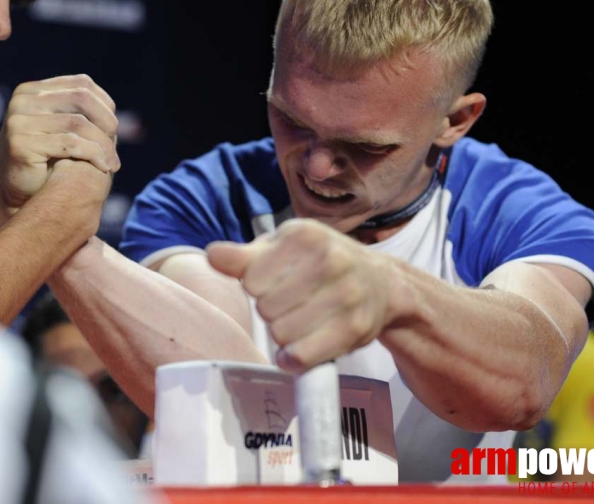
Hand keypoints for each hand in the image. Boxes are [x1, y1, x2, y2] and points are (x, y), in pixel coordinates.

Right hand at [0, 74, 119, 222]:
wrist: (18, 191)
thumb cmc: (45, 161)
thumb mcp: (61, 129)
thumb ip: (79, 113)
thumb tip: (111, 107)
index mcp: (32, 91)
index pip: (82, 85)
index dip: (105, 106)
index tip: (115, 130)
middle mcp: (23, 101)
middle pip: (81, 98)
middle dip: (107, 122)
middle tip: (115, 147)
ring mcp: (19, 121)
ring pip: (78, 123)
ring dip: (103, 145)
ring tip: (113, 163)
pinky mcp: (21, 143)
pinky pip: (71, 144)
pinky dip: (94, 154)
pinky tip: (103, 167)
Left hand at [206, 218, 393, 372]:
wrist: (381, 284)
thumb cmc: (321, 263)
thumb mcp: (283, 250)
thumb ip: (245, 257)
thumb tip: (212, 255)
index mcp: (305, 234)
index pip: (251, 279)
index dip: (257, 287)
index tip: (276, 282)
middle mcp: (330, 259)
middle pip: (265, 307)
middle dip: (271, 310)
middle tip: (291, 304)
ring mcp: (346, 294)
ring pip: (280, 333)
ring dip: (283, 334)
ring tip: (299, 321)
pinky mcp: (355, 328)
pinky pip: (301, 354)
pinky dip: (293, 358)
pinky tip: (297, 350)